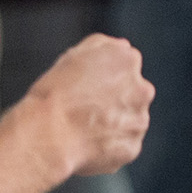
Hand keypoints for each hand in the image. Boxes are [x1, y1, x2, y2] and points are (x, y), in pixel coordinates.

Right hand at [25, 33, 153, 176]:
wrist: (49, 133)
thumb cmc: (55, 93)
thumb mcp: (74, 54)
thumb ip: (104, 45)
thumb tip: (122, 47)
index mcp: (128, 61)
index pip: (125, 66)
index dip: (105, 78)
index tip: (88, 89)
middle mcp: (142, 89)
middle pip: (133, 94)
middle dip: (116, 101)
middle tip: (87, 110)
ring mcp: (139, 120)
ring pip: (130, 121)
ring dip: (114, 124)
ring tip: (85, 128)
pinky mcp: (133, 147)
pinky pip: (123, 145)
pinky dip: (109, 146)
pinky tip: (89, 143)